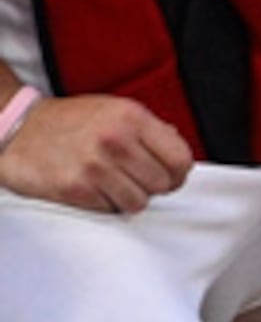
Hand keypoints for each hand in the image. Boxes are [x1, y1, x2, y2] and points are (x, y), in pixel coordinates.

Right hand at [0, 92, 194, 213]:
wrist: (19, 130)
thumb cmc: (71, 121)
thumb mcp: (116, 110)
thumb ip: (150, 130)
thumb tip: (178, 155)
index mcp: (132, 118)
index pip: (180, 158)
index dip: (179, 173)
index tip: (170, 176)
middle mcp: (116, 141)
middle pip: (162, 184)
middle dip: (155, 187)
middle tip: (139, 181)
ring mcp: (94, 167)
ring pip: (139, 202)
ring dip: (131, 199)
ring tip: (116, 186)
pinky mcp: (74, 190)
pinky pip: (110, 210)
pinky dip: (107, 205)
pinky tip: (96, 190)